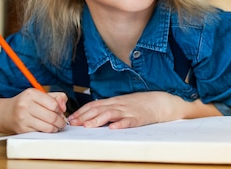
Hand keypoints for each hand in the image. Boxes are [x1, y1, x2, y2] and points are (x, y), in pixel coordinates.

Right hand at [0, 89, 67, 133]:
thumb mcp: (40, 95)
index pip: (53, 104)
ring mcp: (23, 118)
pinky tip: (46, 129)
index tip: (61, 112)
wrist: (5, 113)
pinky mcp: (22, 130)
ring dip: (55, 128)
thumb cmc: (26, 103)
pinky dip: (47, 132)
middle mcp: (25, 105)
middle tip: (62, 122)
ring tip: (56, 126)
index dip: (60, 110)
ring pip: (48, 127)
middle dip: (60, 121)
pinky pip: (40, 133)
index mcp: (31, 93)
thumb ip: (57, 97)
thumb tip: (64, 107)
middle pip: (52, 117)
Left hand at [67, 91, 182, 128]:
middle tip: (74, 123)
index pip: (94, 105)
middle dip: (85, 116)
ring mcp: (128, 110)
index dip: (82, 111)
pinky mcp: (138, 118)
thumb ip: (108, 108)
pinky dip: (120, 124)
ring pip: (111, 113)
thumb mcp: (121, 104)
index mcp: (114, 101)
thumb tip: (91, 115)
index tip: (71, 118)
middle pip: (99, 109)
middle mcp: (119, 104)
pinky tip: (113, 128)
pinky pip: (128, 121)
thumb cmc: (139, 104)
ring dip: (98, 120)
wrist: (159, 102)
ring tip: (88, 126)